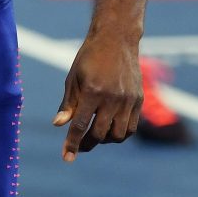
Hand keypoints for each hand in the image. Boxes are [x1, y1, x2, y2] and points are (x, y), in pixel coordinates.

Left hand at [51, 33, 140, 160]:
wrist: (116, 38)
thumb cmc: (90, 57)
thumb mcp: (73, 78)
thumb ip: (68, 104)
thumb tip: (58, 125)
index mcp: (92, 91)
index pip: (81, 126)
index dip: (72, 144)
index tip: (67, 158)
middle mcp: (112, 97)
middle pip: (100, 134)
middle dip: (87, 144)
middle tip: (80, 146)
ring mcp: (128, 99)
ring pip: (118, 135)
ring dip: (105, 140)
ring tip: (96, 134)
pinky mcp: (138, 99)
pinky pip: (131, 127)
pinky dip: (120, 133)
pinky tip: (111, 129)